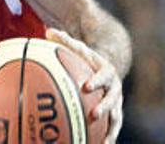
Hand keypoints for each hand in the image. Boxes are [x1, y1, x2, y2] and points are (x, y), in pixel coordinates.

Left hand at [47, 28, 123, 143]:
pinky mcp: (113, 116)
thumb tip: (47, 30)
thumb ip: (65, 41)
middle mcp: (115, 89)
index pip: (104, 75)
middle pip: (113, 99)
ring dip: (111, 130)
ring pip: (116, 118)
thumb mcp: (79, 49)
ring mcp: (116, 104)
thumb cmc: (87, 60)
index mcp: (107, 72)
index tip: (86, 86)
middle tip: (94, 115)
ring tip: (104, 142)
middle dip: (105, 107)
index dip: (97, 80)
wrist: (108, 70)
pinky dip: (106, 139)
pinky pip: (111, 129)